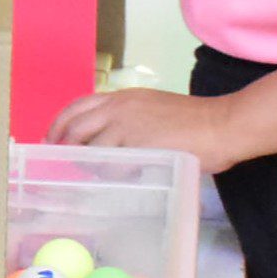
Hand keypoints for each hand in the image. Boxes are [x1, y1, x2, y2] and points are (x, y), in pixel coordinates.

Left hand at [46, 88, 245, 174]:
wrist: (223, 124)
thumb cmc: (195, 120)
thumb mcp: (153, 109)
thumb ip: (127, 120)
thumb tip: (106, 140)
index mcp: (123, 97)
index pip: (78, 106)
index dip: (60, 123)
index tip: (53, 138)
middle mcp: (120, 107)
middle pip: (75, 126)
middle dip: (64, 146)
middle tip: (61, 162)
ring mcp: (128, 126)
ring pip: (92, 149)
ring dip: (91, 164)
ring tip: (98, 175)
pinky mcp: (139, 145)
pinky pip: (114, 165)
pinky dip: (113, 175)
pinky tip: (123, 180)